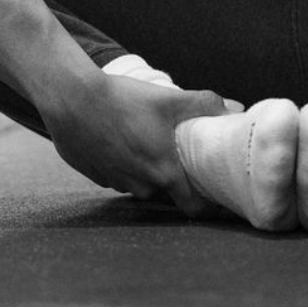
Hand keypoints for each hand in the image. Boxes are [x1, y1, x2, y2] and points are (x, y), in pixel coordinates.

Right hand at [42, 66, 236, 215]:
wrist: (72, 99)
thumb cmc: (123, 100)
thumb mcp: (170, 99)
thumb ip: (205, 105)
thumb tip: (235, 109)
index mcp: (165, 173)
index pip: (195, 208)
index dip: (209, 205)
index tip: (216, 195)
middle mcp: (142, 185)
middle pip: (168, 194)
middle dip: (177, 182)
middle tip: (181, 160)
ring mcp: (116, 183)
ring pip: (141, 184)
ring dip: (147, 171)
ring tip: (146, 144)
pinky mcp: (96, 176)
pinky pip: (118, 176)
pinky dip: (123, 164)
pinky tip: (121, 142)